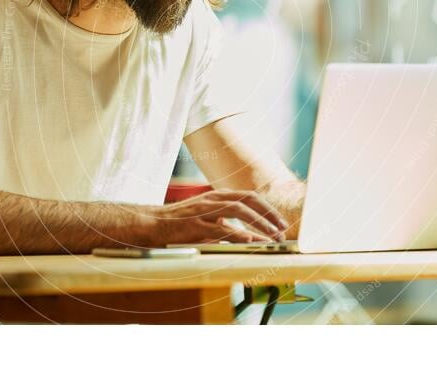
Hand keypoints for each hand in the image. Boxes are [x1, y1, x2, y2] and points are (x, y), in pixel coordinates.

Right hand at [152, 189, 288, 244]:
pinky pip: (219, 228)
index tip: (281, 222)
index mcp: (219, 197)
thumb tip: (251, 236)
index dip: (268, 208)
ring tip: (272, 235)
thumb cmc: (182, 224)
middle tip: (282, 229)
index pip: (250, 197)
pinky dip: (236, 233)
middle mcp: (214, 199)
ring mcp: (204, 211)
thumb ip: (228, 225)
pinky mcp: (195, 225)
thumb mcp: (208, 220)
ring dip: (258, 223)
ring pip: (238, 210)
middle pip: (248, 200)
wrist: (153, 224)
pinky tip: (249, 240)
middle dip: (268, 214)